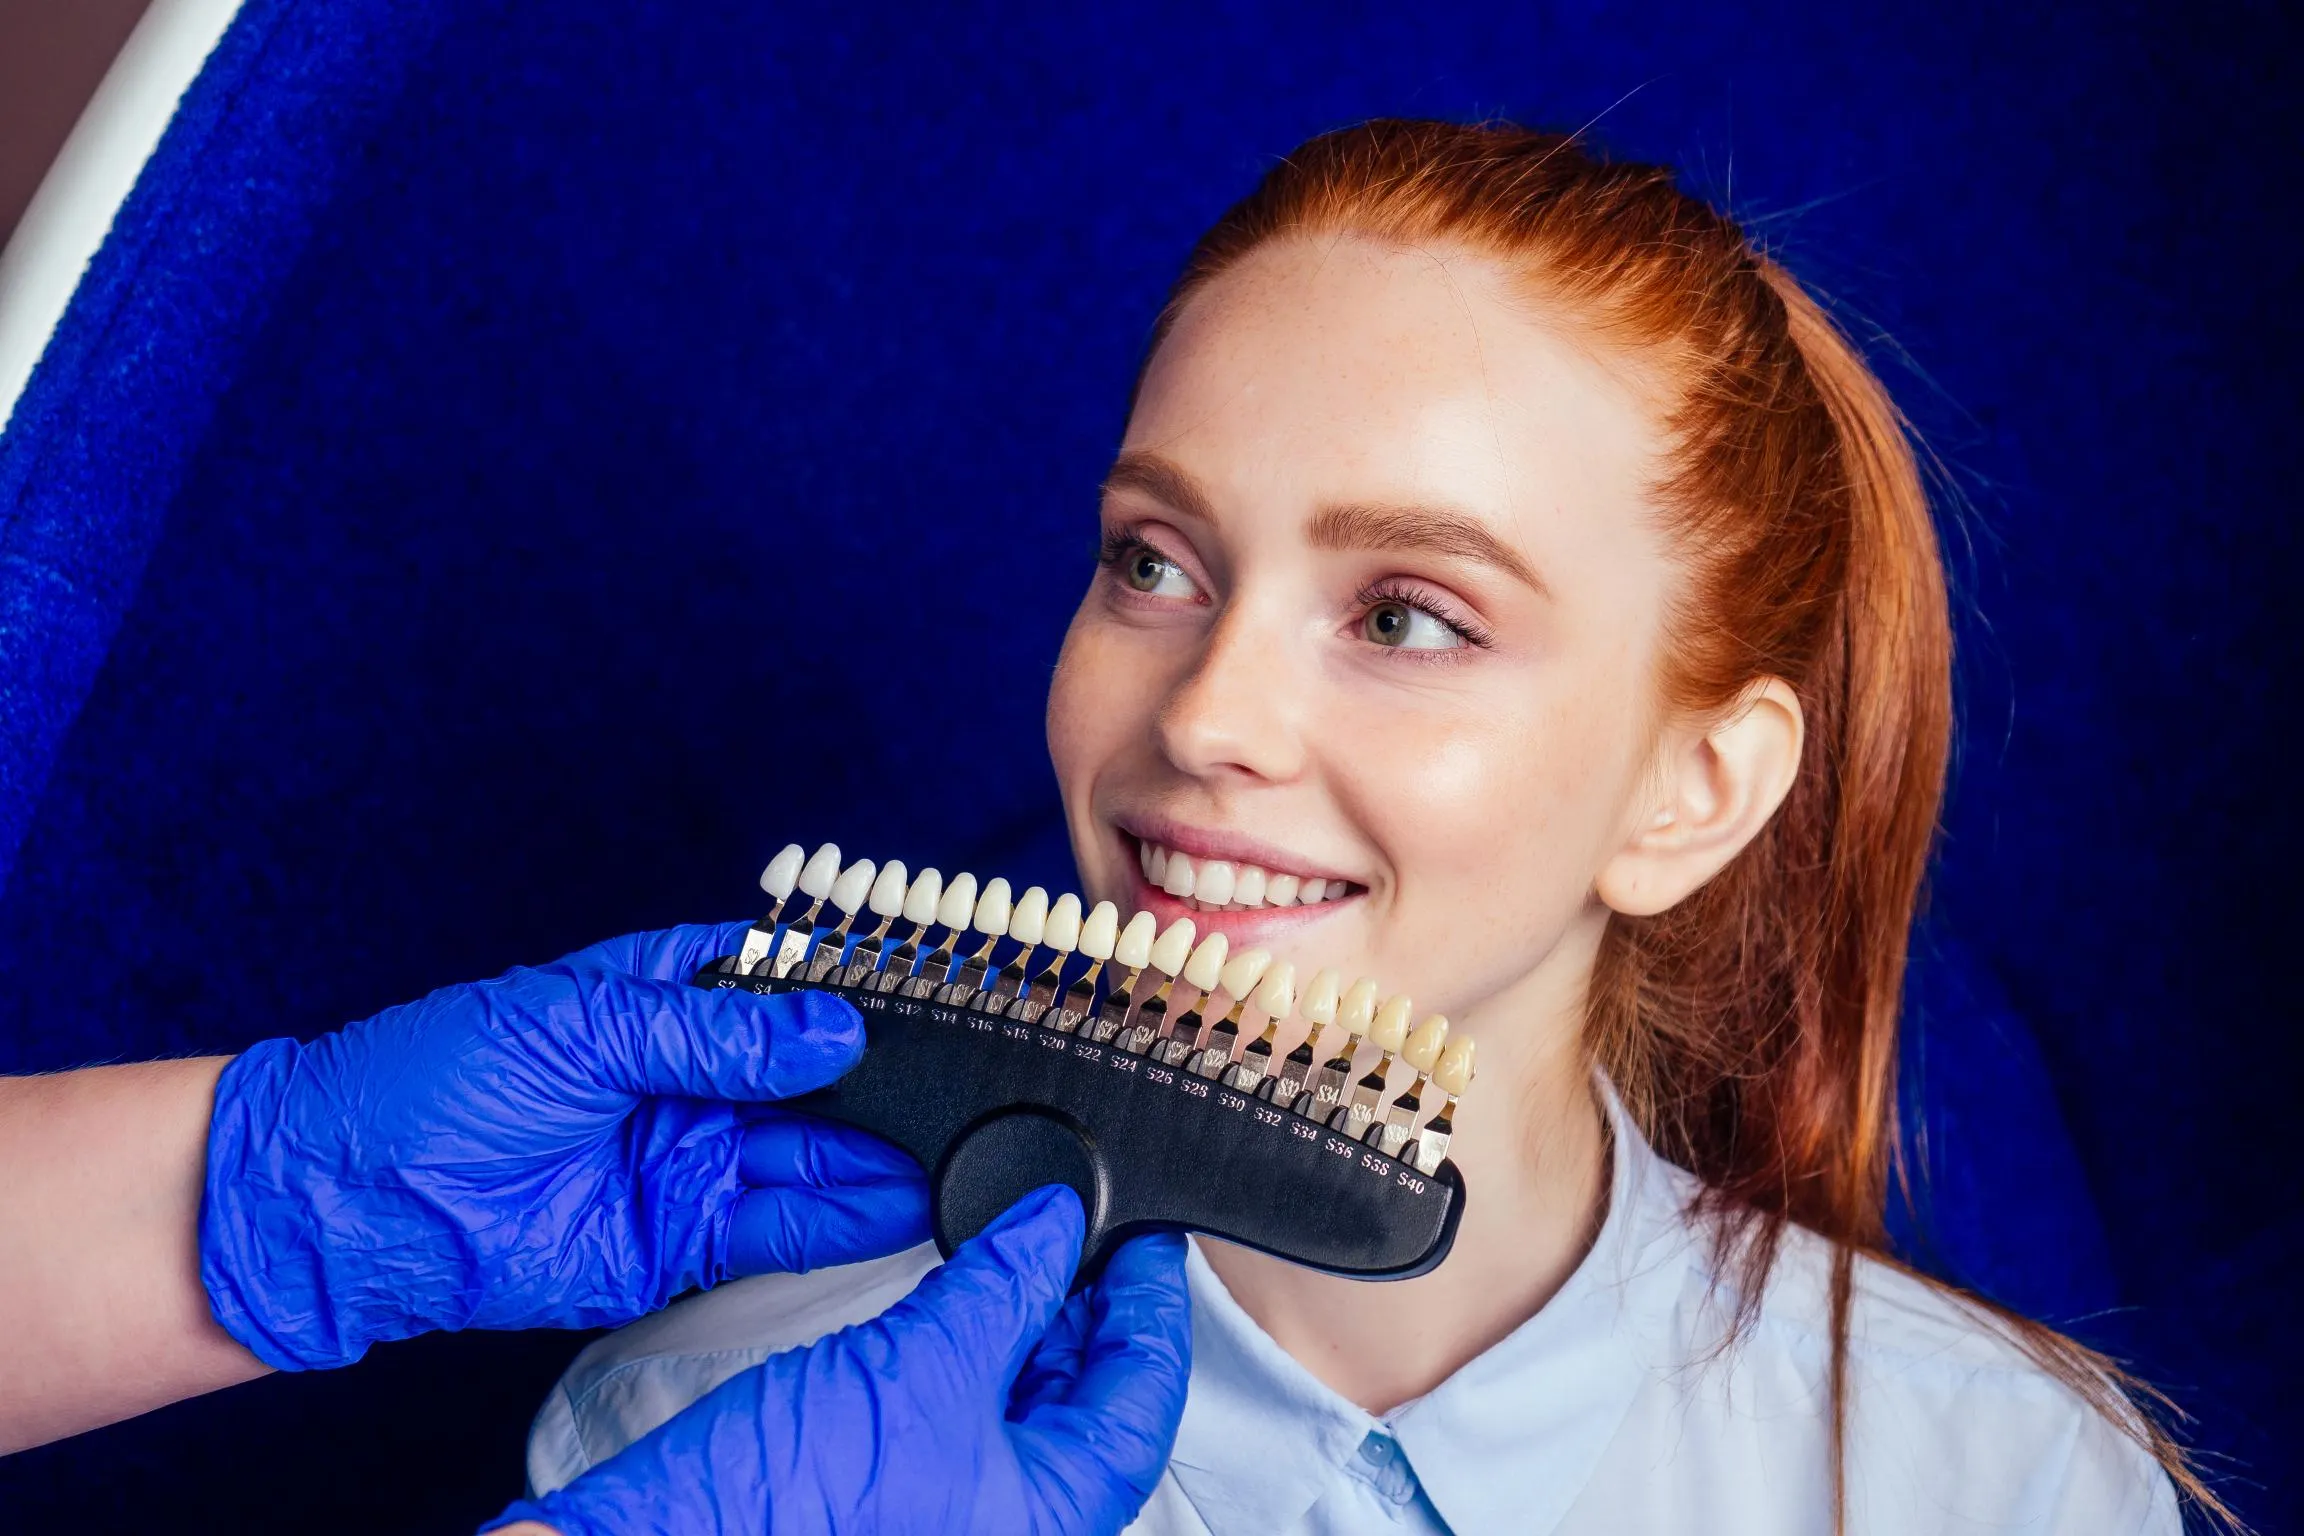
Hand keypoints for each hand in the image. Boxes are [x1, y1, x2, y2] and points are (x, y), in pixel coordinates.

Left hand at [200, 922, 928, 1370]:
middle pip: (818, 1081)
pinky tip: (905, 1208)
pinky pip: (779, 1232)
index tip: (938, 996)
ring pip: (814, 1158)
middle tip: (969, 1085)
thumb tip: (832, 1028)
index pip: (787, 988)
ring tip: (960, 1151)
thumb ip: (715, 1034)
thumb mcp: (582, 1025)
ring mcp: (691, 1160)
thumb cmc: (432, 1080)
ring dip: (884, 1159)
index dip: (858, 994)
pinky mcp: (679, 1241)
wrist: (346, 1202)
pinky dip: (844, 1223)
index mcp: (668, 996)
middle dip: (890, 1085)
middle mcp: (693, 1079)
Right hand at [488, 1187, 1190, 1535]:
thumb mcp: (921, 1371)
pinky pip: (963, 1417)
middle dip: (1087, 1310)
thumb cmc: (781, 1513)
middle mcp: (1015, 1526)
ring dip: (1028, 1325)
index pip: (1144, 1401)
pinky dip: (970, 1352)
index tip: (1146, 1240)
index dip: (1152, 1307)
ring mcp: (956, 1516)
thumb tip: (1055, 1227)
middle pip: (1092, 1404)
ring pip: (1027, 1409)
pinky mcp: (896, 1499)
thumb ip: (1001, 1288)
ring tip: (1018, 1249)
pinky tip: (952, 1301)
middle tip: (1079, 1230)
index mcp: (1054, 1520)